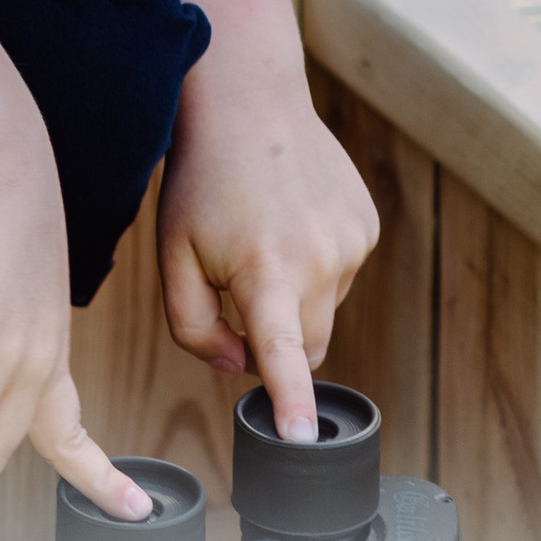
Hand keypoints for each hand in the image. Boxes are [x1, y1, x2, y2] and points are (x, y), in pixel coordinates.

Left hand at [154, 52, 377, 443]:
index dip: (293, 404)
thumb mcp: (173, 253)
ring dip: (296, 292)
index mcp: (265, 271)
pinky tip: (291, 215)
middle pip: (307, 348)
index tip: (304, 441)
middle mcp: (319, 261)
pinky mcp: (367, 226)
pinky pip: (341, 273)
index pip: (284, 354)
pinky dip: (316, 262)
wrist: (250, 99)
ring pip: (324, 309)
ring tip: (264, 230)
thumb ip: (194, 327)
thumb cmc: (203, 180)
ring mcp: (351, 242)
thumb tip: (239, 367)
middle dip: (277, 339)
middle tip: (241, 283)